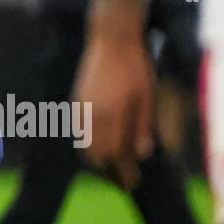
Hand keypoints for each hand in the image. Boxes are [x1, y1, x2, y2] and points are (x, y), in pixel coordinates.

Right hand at [73, 0, 154, 190]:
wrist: (111, 38)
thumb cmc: (135, 66)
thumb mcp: (147, 96)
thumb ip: (143, 126)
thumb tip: (142, 154)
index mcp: (112, 115)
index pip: (115, 155)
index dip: (124, 173)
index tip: (133, 184)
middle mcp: (92, 115)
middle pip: (96, 155)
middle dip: (109, 172)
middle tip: (123, 182)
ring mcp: (81, 108)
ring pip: (84, 145)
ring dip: (97, 160)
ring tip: (111, 168)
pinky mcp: (76, 100)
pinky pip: (78, 131)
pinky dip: (87, 144)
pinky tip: (99, 145)